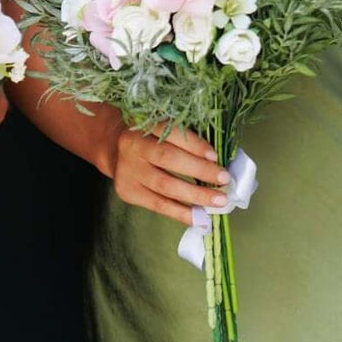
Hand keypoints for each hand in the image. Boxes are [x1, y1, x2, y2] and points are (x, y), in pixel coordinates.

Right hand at [105, 123, 231, 224]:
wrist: (117, 152)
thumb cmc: (151, 138)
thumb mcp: (163, 129)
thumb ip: (185, 139)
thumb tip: (218, 162)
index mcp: (144, 123)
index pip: (171, 132)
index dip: (194, 145)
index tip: (215, 156)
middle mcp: (133, 146)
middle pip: (168, 158)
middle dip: (199, 170)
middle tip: (224, 180)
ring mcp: (128, 170)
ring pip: (164, 185)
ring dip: (195, 195)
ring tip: (218, 201)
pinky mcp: (127, 191)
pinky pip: (158, 205)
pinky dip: (180, 213)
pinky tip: (199, 218)